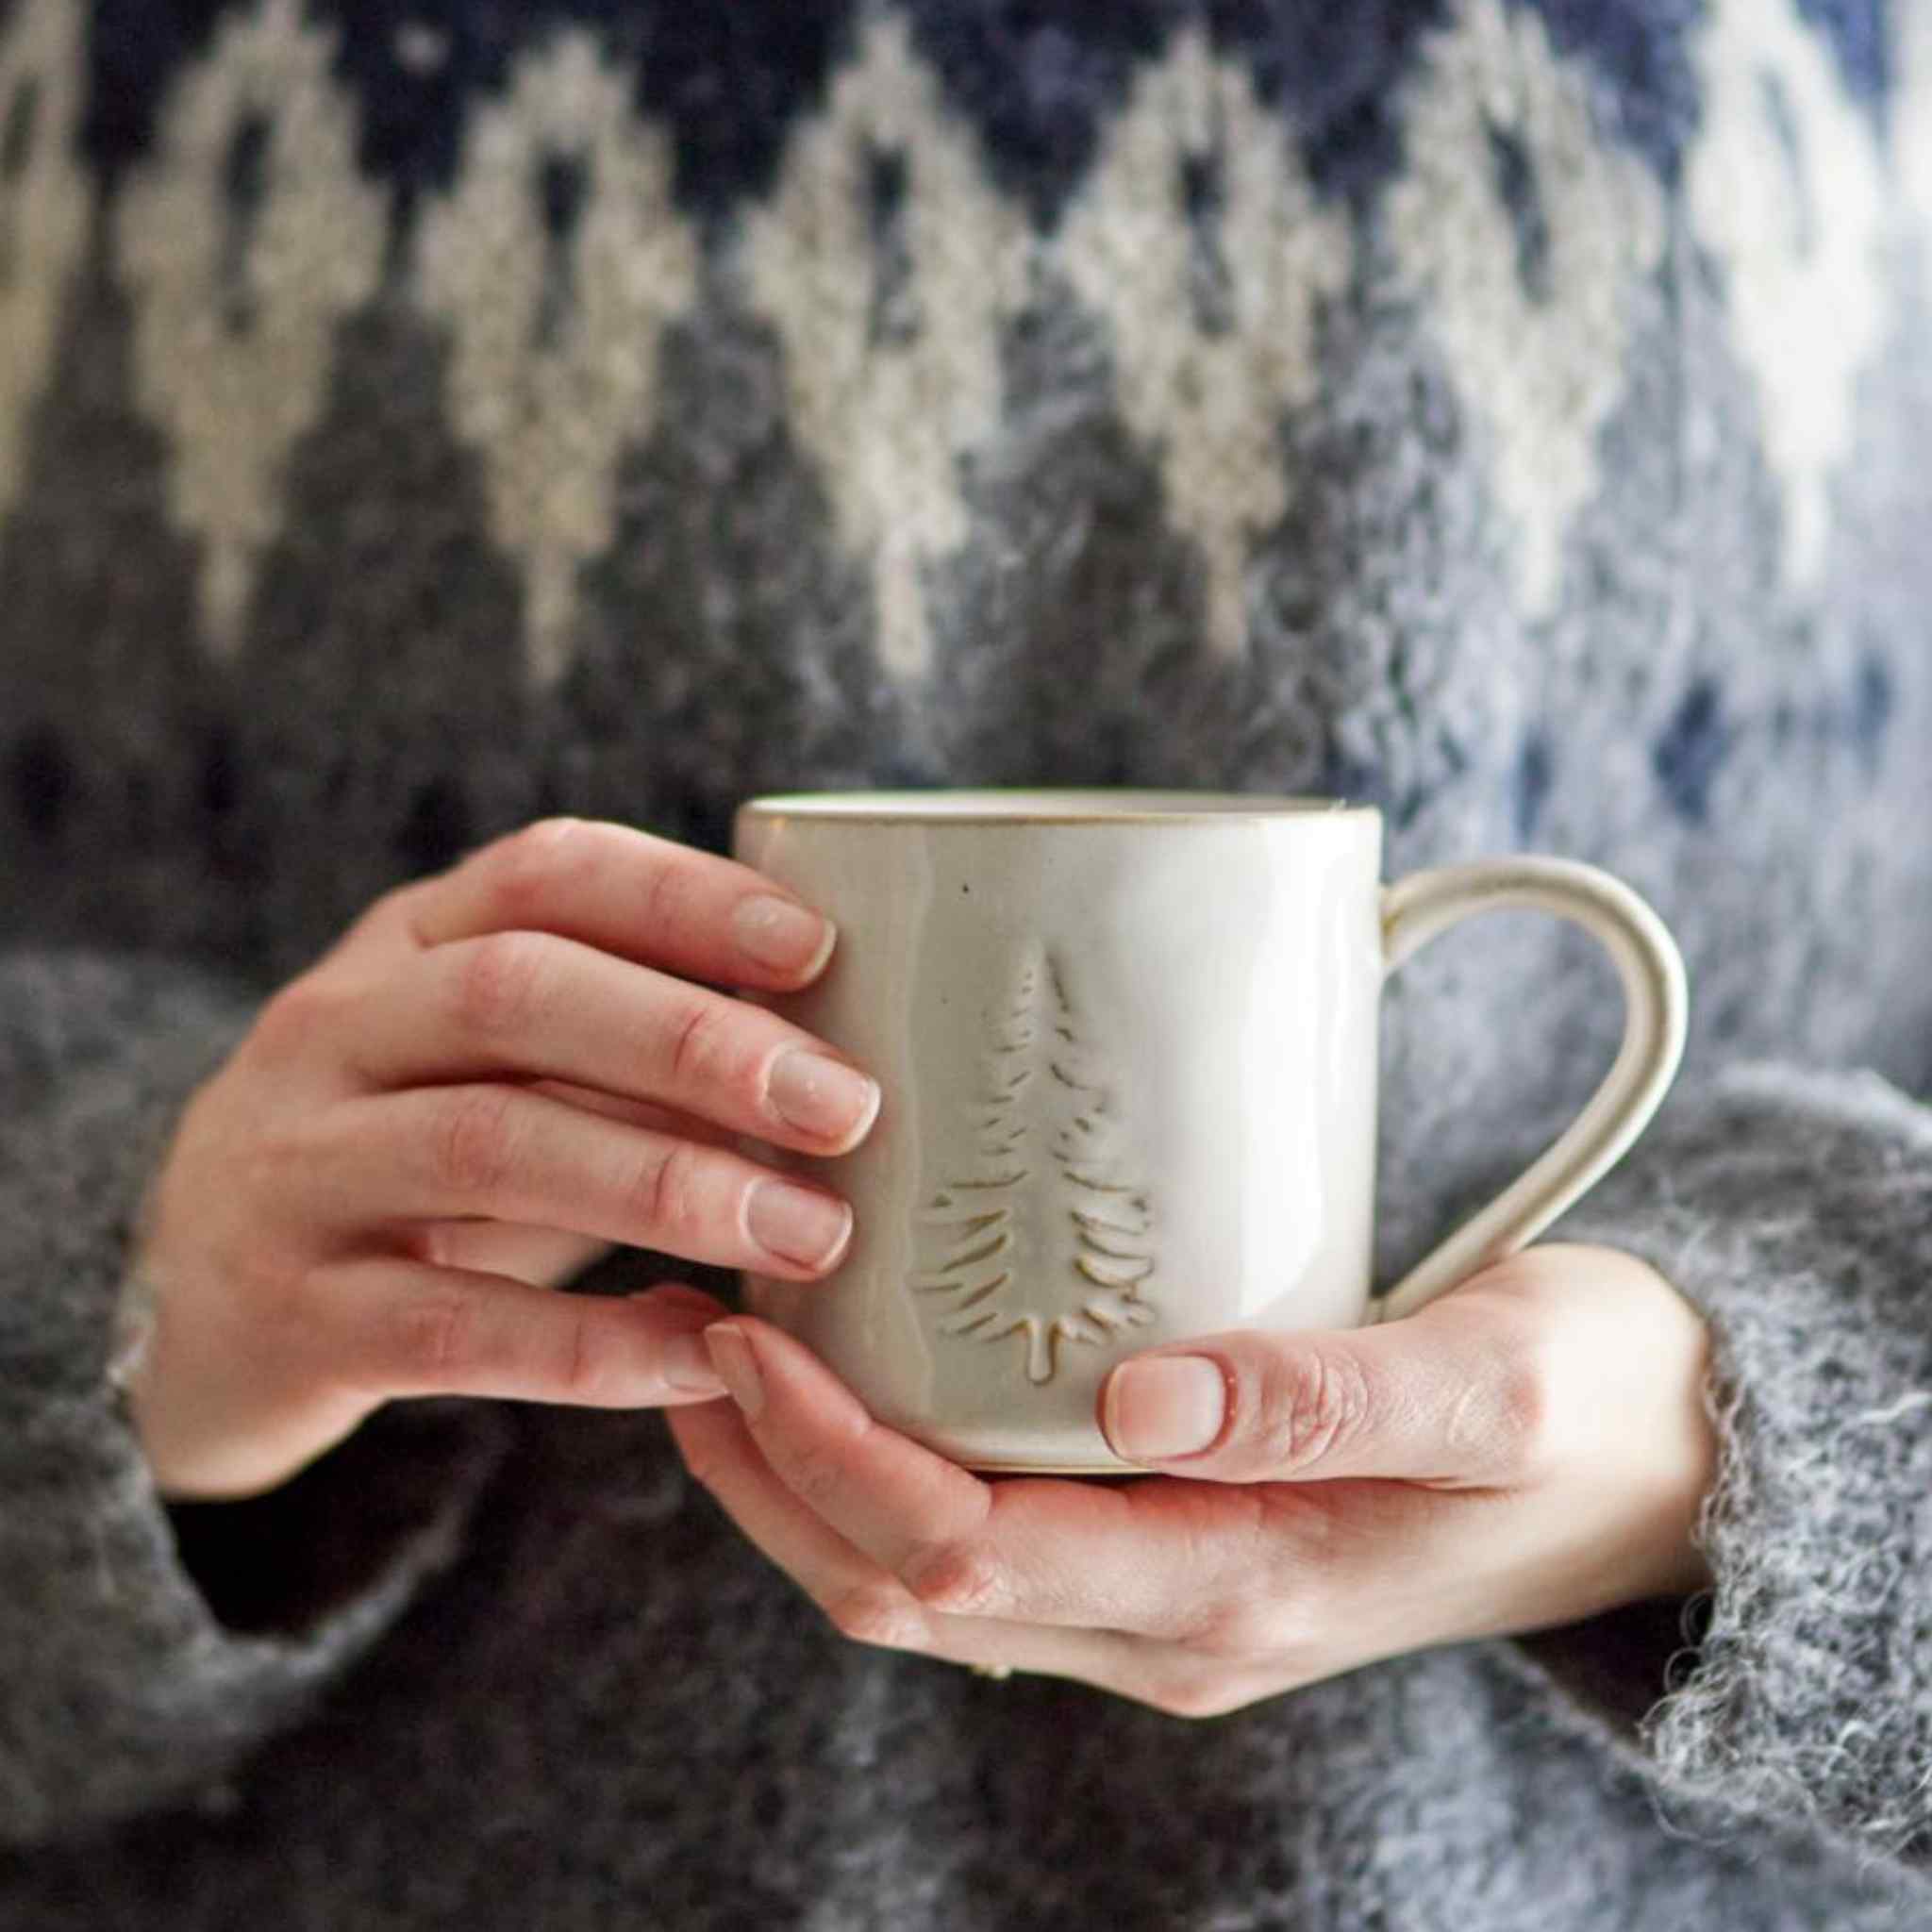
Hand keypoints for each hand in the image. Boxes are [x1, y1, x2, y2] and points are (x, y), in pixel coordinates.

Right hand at [123, 817, 880, 1499]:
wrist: (193, 1301)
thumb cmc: (410, 1158)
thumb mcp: (484, 1059)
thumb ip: (619, 1030)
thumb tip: (839, 1046)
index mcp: (404, 943)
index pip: (543, 874)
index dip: (682, 897)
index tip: (817, 947)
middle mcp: (334, 1033)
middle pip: (516, 996)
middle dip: (696, 1044)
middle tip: (844, 1108)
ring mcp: (299, 1172)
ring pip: (489, 1147)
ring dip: (668, 1186)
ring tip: (811, 1235)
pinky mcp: (294, 1318)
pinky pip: (455, 1328)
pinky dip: (592, 1345)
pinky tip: (701, 1354)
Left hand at [668, 1243, 1717, 1716]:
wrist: (1657, 1472)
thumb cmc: (1586, 1410)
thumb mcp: (1488, 1384)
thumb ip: (1326, 1396)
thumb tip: (1142, 1395)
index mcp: (1229, 1596)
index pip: (957, 1555)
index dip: (824, 1456)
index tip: (740, 1335)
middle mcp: (1173, 1626)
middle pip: (905, 1583)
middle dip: (772, 1474)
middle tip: (693, 1331)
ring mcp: (1168, 1603)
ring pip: (930, 1578)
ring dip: (813, 1479)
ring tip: (735, 1351)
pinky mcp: (1178, 1552)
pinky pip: (991, 1541)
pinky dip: (894, 1469)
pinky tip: (873, 1374)